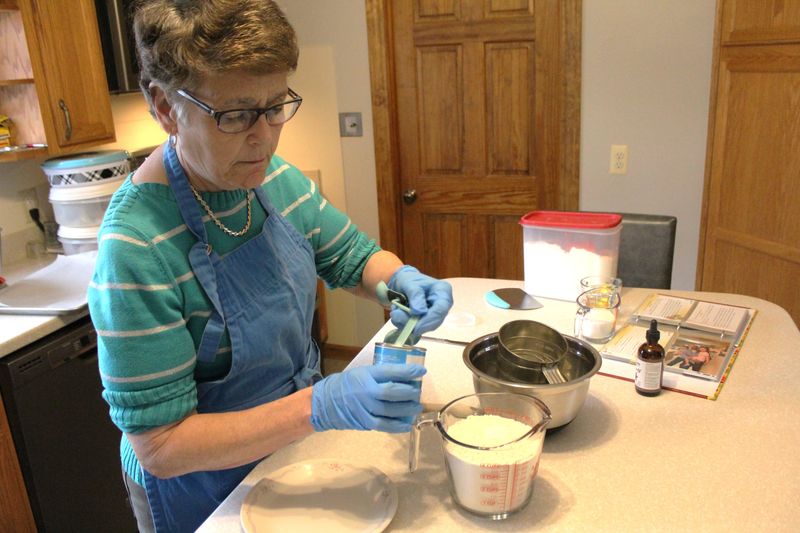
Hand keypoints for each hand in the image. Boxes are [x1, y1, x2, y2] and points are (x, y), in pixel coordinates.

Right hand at [310, 364, 425, 432]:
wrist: (324, 403)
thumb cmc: (346, 384)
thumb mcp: (361, 373)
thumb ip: (379, 375)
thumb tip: (404, 376)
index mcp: (365, 374)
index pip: (389, 371)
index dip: (407, 371)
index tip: (421, 371)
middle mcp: (366, 390)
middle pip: (392, 391)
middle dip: (409, 392)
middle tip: (418, 393)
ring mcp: (365, 408)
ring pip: (391, 409)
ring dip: (407, 409)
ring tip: (416, 407)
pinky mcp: (364, 422)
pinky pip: (384, 425)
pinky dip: (397, 426)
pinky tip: (407, 424)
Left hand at [388, 266, 452, 335]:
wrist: (402, 284)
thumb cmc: (409, 280)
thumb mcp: (410, 283)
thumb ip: (415, 295)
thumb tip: (419, 312)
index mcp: (443, 292)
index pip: (441, 309)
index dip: (429, 320)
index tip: (416, 327)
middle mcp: (442, 305)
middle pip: (434, 322)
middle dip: (414, 323)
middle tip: (397, 316)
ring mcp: (434, 315)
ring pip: (423, 327)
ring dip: (406, 323)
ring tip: (395, 311)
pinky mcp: (425, 322)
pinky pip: (415, 329)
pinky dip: (403, 324)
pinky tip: (398, 313)